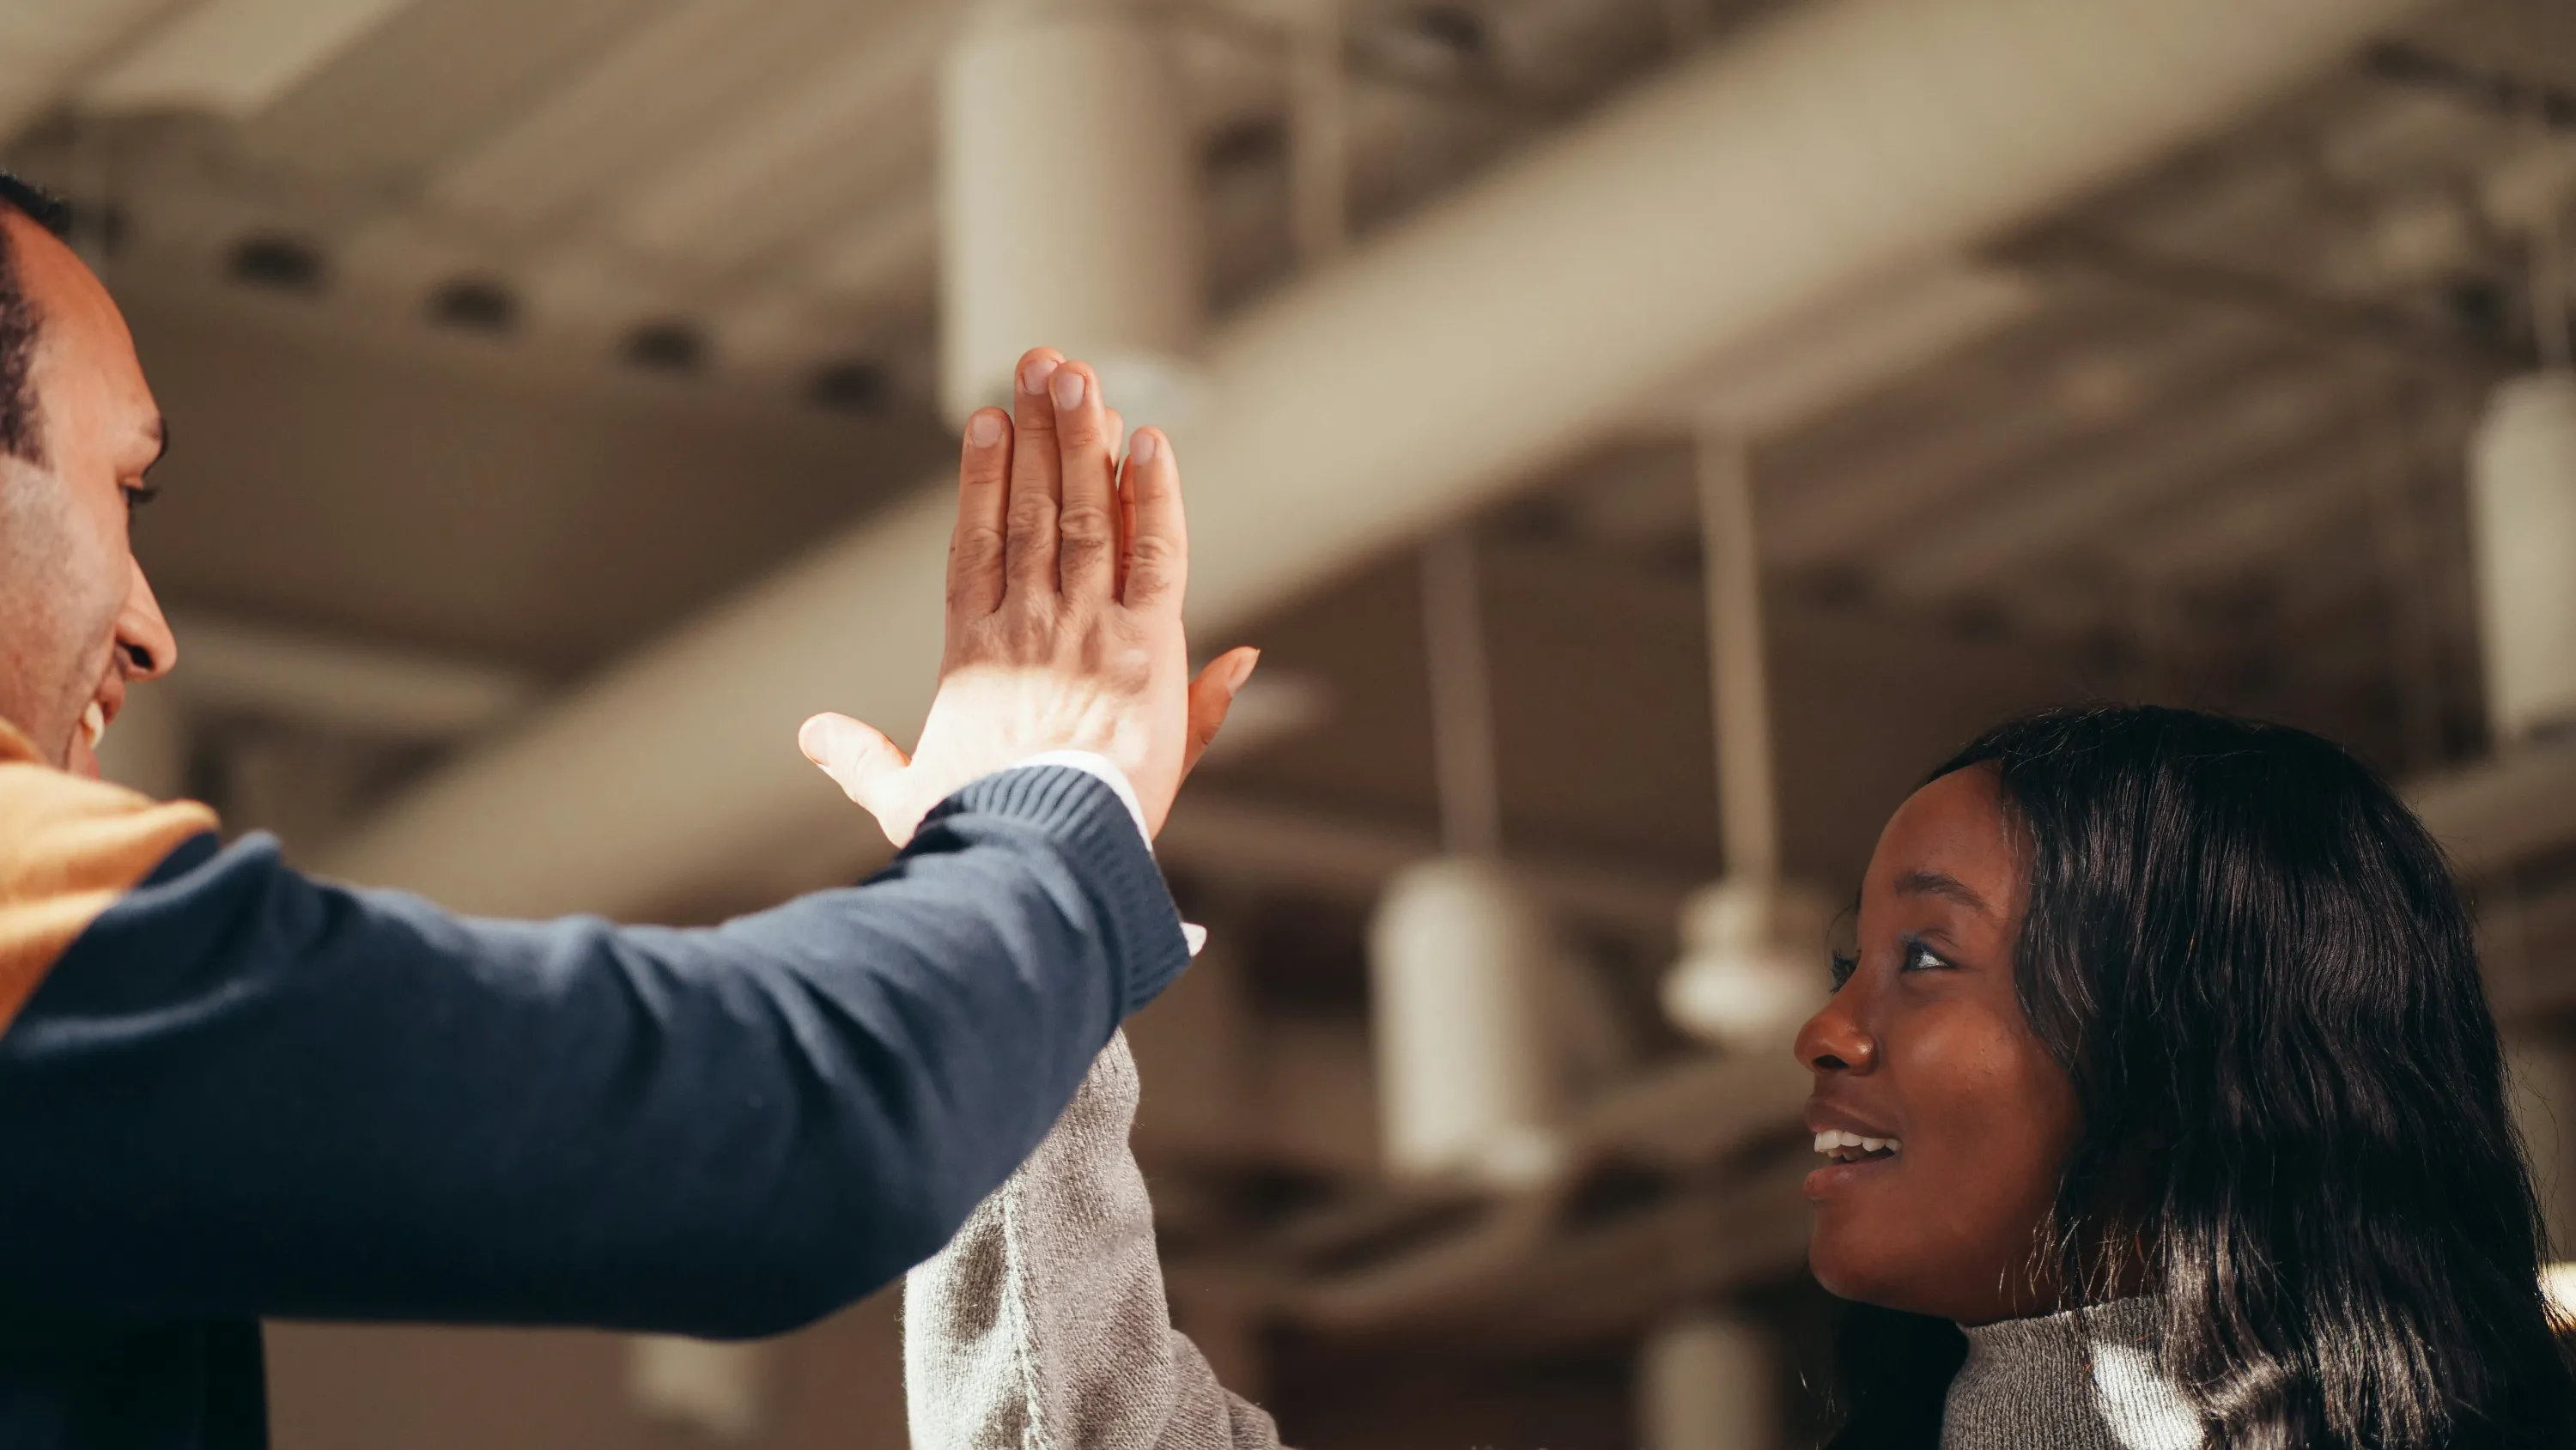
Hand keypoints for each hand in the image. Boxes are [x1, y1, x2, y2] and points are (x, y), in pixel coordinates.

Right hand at [799, 348, 1258, 845]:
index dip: (982, 478)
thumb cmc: (979, 835)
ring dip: (1083, 437)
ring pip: (1087, 511)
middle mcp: (1029, 623)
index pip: (976, 543)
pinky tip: (1147, 438)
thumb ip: (862, 760)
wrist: (1045, 853)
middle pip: (1032, 506)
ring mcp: (1088, 626)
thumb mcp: (905, 798)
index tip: (987, 420)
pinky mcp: (1147, 643)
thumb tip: (811, 734)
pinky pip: (1155, 551)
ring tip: (1077, 373)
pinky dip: (1153, 493)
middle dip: (1038, 430)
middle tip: (1040, 362)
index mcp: (973, 652)